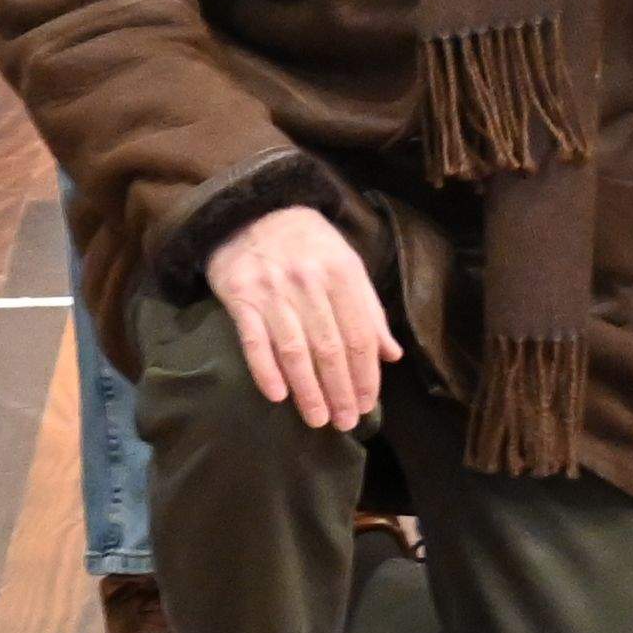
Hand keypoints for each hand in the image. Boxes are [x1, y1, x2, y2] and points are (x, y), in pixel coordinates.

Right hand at [201, 202, 398, 427]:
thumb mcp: (346, 264)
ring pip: (295, 350)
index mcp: (342, 273)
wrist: (253, 210)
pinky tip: (277, 396)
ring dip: (308, 390)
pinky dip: (266, 370)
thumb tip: (391, 354)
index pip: (359, 334)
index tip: (368, 405)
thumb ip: (369, 309)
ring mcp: (273, 290)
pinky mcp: (240, 297)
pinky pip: (254, 340)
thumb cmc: (308, 243)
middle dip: (341, 390)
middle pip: (330, 347)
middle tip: (346, 423)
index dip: (366, 374)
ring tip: (318, 419)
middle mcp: (310, 282)